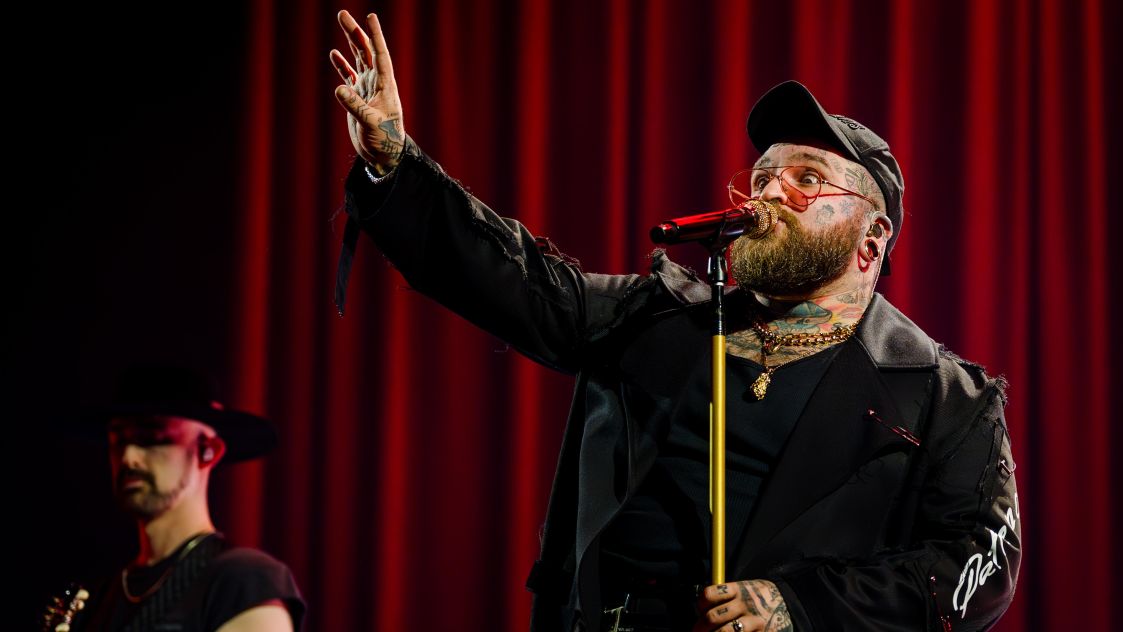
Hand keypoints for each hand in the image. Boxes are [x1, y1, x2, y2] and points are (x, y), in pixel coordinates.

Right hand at [329, 10, 404, 173]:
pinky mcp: (358, 98)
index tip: (370, 17)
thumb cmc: (384, 140)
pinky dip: (342, 65)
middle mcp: (377, 83)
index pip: (381, 55)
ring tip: (342, 22)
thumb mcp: (371, 124)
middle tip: (343, 15)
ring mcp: (367, 89)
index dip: (376, 36)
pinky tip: (335, 54)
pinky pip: (349, 76)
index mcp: (385, 86)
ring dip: (350, 41)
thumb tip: (339, 88)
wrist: (384, 155)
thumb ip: (356, 106)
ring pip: (358, 59)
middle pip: (366, 52)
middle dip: (355, 33)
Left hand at [694, 580, 791, 631]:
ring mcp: (754, 621)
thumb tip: (702, 608)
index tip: (700, 611)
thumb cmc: (759, 598)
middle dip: (700, 628)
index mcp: (737, 589)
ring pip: (726, 631)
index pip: (709, 595)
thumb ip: (726, 596)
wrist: (789, 603)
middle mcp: (744, 604)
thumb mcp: (745, 589)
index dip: (700, 605)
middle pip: (713, 617)